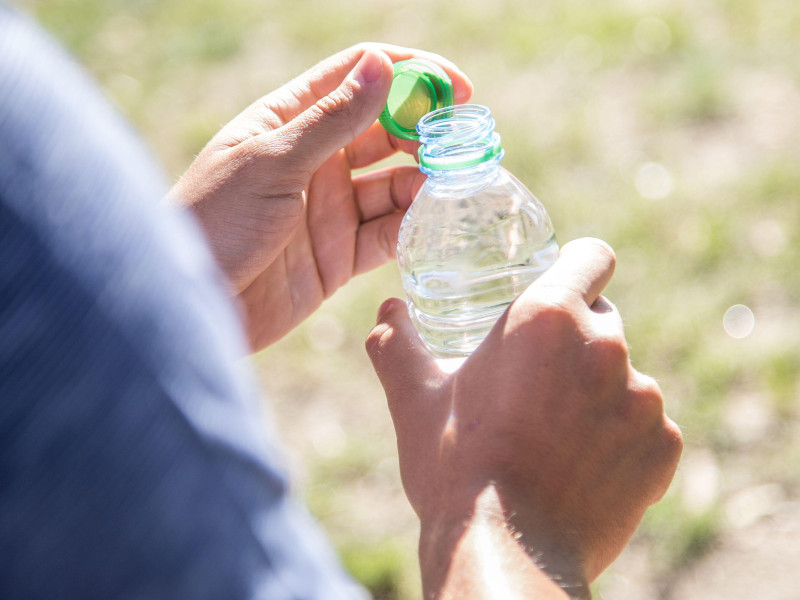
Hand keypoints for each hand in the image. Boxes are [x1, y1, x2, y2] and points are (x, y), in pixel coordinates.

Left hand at [168, 44, 471, 350]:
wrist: (187, 305)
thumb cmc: (214, 221)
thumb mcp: (272, 162)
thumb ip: (332, 119)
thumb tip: (382, 65)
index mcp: (291, 121)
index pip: (357, 77)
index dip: (410, 74)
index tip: (456, 88)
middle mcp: (315, 160)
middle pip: (385, 131)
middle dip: (425, 132)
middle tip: (462, 143)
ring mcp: (329, 209)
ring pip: (392, 184)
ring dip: (423, 181)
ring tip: (448, 184)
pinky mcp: (338, 256)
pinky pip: (386, 234)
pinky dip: (411, 227)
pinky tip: (430, 220)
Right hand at [366, 238, 682, 597]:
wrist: (507, 555)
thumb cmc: (456, 468)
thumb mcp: (414, 400)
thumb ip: (396, 345)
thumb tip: (385, 312)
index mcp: (547, 317)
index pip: (593, 256)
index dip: (577, 268)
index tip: (559, 288)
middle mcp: (607, 346)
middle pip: (602, 319)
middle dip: (573, 341)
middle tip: (535, 381)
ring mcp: (645, 398)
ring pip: (624, 376)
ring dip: (596, 393)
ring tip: (553, 434)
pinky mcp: (664, 446)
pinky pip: (647, 426)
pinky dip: (621, 439)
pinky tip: (582, 467)